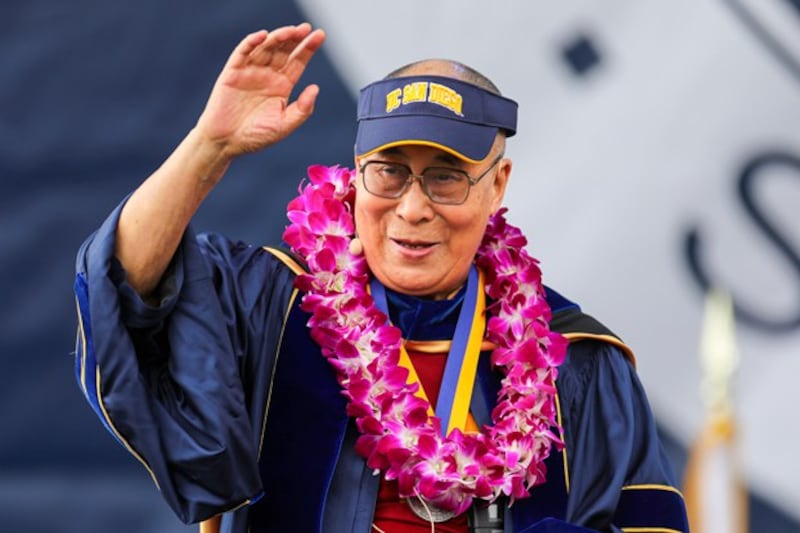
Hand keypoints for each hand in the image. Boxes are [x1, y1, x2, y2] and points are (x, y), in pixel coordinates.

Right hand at [195, 23, 325, 158]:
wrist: (226, 143)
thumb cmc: (256, 137)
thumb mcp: (284, 126)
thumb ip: (302, 110)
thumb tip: (315, 88)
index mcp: (282, 86)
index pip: (298, 62)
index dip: (308, 48)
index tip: (320, 35)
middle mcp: (268, 76)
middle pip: (283, 51)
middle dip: (295, 38)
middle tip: (306, 28)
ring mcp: (250, 72)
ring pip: (266, 48)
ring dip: (277, 37)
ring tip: (290, 31)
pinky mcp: (232, 73)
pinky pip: (242, 53)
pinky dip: (251, 42)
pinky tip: (263, 36)